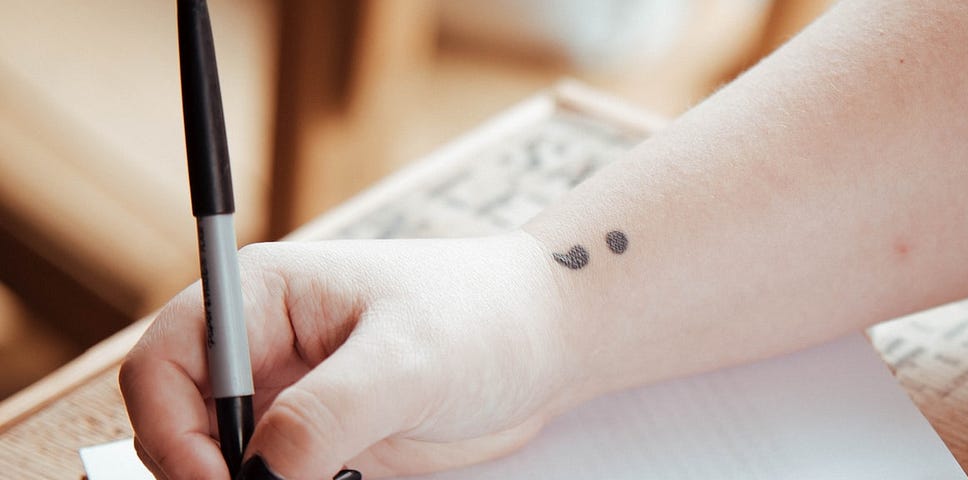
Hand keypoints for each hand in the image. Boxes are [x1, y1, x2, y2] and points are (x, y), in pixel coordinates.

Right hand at [120, 232, 584, 478]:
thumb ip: (328, 413)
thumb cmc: (487, 318)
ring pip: (223, 466)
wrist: (552, 342)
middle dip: (203, 472)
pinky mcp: (322, 444)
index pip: (163, 366)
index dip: (172, 430)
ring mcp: (289, 399)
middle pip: (179, 426)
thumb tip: (260, 473)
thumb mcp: (408, 361)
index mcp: (260, 297)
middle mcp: (261, 348)